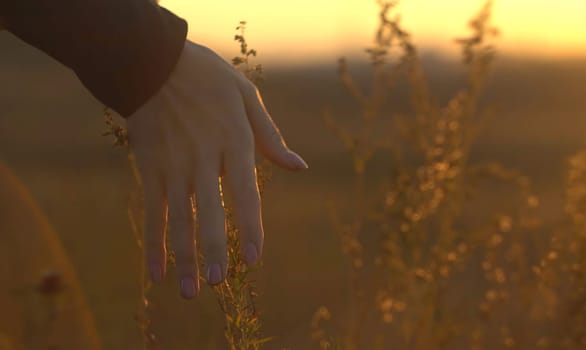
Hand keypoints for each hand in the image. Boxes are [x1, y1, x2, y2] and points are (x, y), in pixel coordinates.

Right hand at [127, 40, 307, 298]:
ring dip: (184, 257)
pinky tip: (156, 273)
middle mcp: (203, 157)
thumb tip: (299, 167)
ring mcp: (173, 164)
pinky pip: (153, 210)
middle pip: (210, 212)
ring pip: (179, 218)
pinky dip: (154, 243)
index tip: (255, 259)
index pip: (246, 192)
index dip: (251, 227)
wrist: (152, 59)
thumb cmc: (208, 77)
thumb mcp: (247, 96)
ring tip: (190, 292)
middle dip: (214, 250)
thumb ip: (270, 136)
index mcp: (234, 140)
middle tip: (217, 284)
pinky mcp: (150, 166)